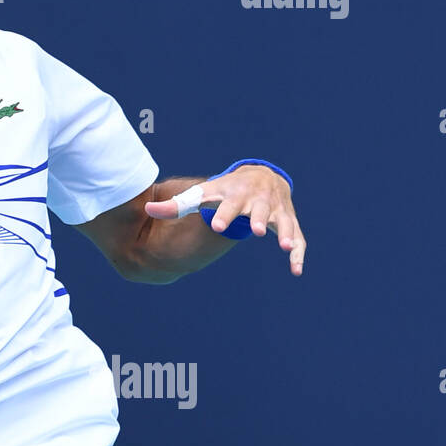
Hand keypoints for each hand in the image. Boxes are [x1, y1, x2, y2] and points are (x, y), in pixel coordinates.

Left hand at [144, 165, 306, 276]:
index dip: (223, 214)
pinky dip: (298, 252)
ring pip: (282, 221)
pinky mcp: (288, 221)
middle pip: (257, 209)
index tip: (217, 226)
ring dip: (285, 232)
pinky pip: (298, 238)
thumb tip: (147, 209)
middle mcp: (256, 200)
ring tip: (284, 246)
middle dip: (257, 218)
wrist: (262, 175)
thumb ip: (176, 205)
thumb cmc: (225, 189)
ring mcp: (274, 211)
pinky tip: (296, 270)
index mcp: (233, 194)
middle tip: (256, 230)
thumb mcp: (202, 194)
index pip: (227, 204)